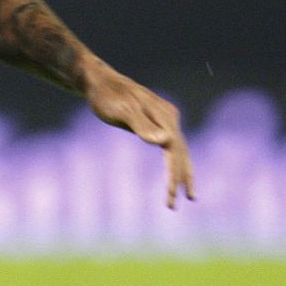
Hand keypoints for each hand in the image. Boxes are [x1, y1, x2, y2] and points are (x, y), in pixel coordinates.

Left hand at [83, 63, 195, 208]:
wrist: (97, 80)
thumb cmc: (106, 96)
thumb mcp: (121, 111)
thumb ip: (142, 125)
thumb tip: (165, 142)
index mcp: (165, 117)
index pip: (175, 152)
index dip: (173, 176)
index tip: (171, 198)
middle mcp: (169, 118)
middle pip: (181, 153)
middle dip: (180, 180)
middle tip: (174, 205)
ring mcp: (165, 119)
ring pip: (179, 150)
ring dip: (182, 173)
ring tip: (188, 197)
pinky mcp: (157, 120)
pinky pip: (171, 145)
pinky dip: (175, 161)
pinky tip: (175, 172)